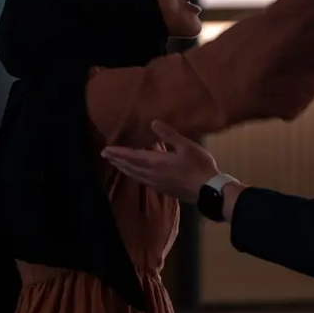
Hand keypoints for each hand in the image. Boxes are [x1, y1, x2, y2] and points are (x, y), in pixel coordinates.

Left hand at [101, 120, 219, 201]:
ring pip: (134, 175)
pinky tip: (134, 173)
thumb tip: (153, 122)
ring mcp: (156, 183)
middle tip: (105, 155)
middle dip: (117, 160)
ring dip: (123, 168)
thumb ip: (169, 135)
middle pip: (130, 167)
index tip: (106, 149)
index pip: (132, 157)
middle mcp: (152, 174)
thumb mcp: (187, 146)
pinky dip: (133, 174)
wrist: (207, 190)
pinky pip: (141, 180)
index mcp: (157, 163)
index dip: (119, 153)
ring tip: (116, 162)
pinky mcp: (162, 188)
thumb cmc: (199, 166)